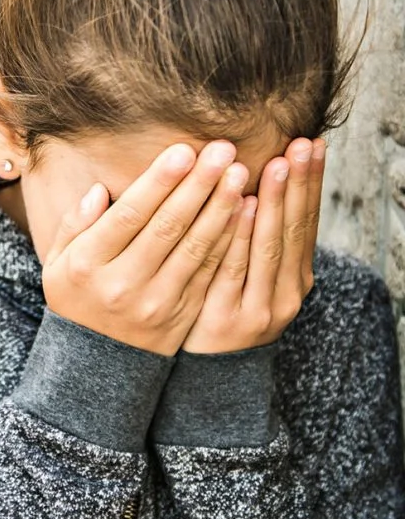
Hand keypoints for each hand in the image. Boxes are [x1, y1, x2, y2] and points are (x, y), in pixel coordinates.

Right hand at [43, 141, 248, 355]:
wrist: (96, 362)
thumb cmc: (77, 297)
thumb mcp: (59, 262)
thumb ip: (76, 225)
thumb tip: (101, 191)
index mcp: (87, 265)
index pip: (129, 216)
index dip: (159, 183)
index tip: (184, 151)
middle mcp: (123, 284)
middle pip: (167, 227)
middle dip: (198, 185)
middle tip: (223, 150)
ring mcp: (156, 302)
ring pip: (195, 248)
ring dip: (221, 208)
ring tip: (239, 173)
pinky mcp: (183, 314)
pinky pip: (210, 272)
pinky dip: (229, 240)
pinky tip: (243, 213)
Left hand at [182, 138, 323, 352]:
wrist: (206, 376)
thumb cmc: (221, 312)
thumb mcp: (247, 278)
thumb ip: (253, 238)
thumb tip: (250, 185)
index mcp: (294, 276)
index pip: (306, 221)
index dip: (310, 183)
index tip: (312, 143)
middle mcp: (287, 291)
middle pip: (294, 229)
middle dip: (299, 184)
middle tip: (301, 145)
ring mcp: (261, 307)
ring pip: (269, 247)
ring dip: (275, 204)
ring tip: (278, 165)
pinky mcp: (231, 319)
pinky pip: (235, 269)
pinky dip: (242, 238)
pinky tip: (244, 208)